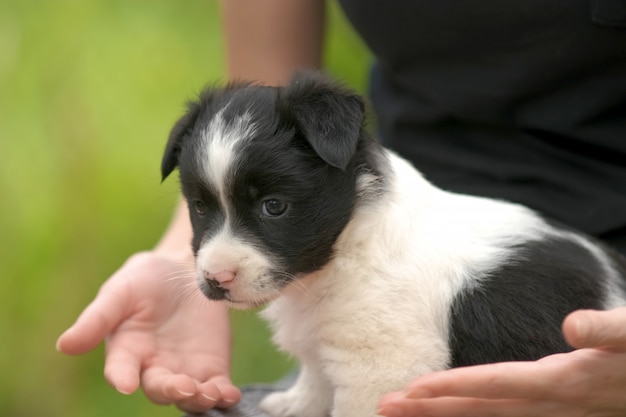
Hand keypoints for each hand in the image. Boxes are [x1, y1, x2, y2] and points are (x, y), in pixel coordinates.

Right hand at [56, 251, 240, 412]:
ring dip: (199, 399)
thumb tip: (64, 345)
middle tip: (182, 386)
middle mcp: (154, 367)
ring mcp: (185, 370)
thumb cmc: (143, 281)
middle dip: (170, 390)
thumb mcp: (119, 292)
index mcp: (127, 351)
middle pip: (160, 389)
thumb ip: (97, 319)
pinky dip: (223, 395)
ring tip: (209, 392)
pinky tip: (230, 394)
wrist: (184, 270)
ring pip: (189, 396)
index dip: (122, 377)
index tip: (125, 383)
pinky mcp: (212, 366)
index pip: (121, 370)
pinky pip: (217, 388)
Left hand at [377, 307, 625, 416]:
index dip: (452, 386)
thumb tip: (574, 326)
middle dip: (430, 409)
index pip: (494, 384)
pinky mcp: (554, 408)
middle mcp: (550, 403)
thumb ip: (607, 330)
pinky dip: (473, 415)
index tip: (413, 389)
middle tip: (385, 406)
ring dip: (443, 415)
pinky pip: (504, 416)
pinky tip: (451, 414)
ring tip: (404, 412)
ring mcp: (552, 411)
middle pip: (479, 408)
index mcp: (562, 383)